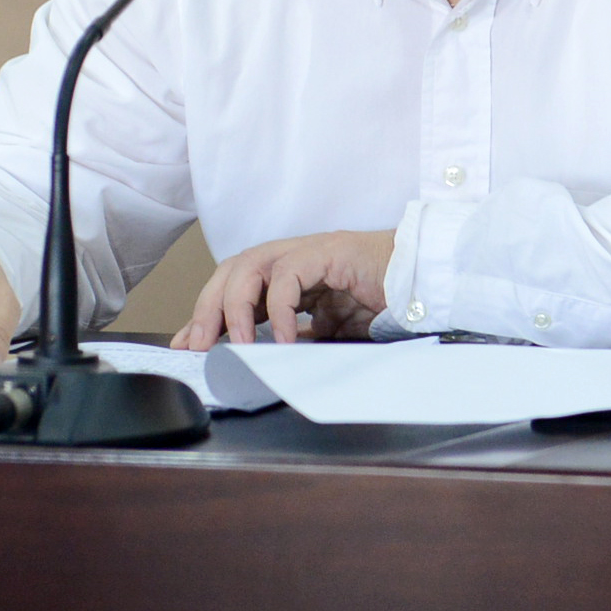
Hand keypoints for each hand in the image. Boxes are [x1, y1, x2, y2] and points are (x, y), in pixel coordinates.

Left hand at [171, 230, 395, 349]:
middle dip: (208, 309)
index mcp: (284, 275)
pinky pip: (289, 276)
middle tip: (198, 346)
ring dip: (236, 308)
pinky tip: (282, 339)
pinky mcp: (327, 251)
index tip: (188, 345)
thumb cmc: (379, 302)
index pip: (232, 288)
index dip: (207, 314)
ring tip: (239, 345)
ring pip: (250, 267)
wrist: (422, 282)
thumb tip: (258, 359)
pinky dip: (279, 308)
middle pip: (231, 272)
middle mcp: (289, 258)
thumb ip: (293, 339)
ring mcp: (306, 251)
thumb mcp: (325, 331)